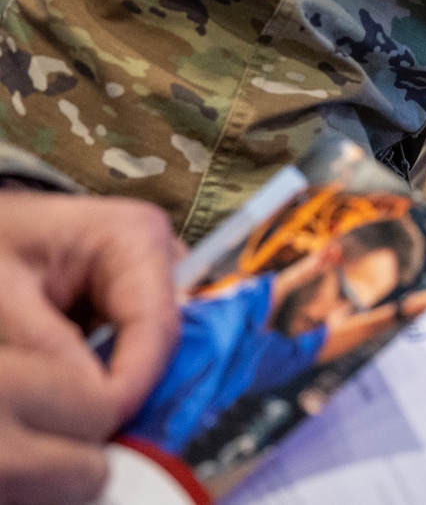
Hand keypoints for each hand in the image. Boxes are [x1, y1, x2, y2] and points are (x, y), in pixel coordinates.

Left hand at [0, 192, 179, 504]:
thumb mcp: (3, 291)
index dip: (136, 381)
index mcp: (136, 237)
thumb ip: (46, 343)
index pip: (157, 324)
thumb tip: (90, 400)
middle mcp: (159, 256)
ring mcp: (153, 279)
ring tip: (85, 416)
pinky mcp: (138, 301)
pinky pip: (142, 349)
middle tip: (97, 430)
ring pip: (160, 349)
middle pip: (169, 339)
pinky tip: (87, 398)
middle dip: (137, 386)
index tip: (102, 425)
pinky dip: (116, 377)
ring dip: (125, 383)